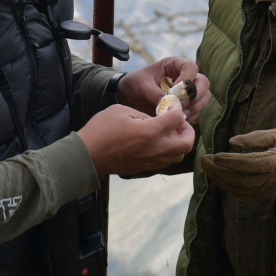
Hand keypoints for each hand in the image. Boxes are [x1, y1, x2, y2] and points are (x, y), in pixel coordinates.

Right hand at [77, 104, 194, 176]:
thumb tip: (157, 119)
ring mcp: (151, 161)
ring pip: (178, 155)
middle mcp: (155, 149)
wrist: (88, 154)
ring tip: (169, 133)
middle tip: (178, 123)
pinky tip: (158, 142)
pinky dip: (169, 151)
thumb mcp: (122, 110)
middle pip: (186, 143)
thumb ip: (144, 114)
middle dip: (187, 131)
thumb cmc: (102, 129)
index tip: (171, 107)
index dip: (177, 110)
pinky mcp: (145, 168)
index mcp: (150, 132)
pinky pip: (166, 161)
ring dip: (179, 143)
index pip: (178, 119)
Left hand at [117, 56, 210, 122]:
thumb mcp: (140, 85)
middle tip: (182, 105)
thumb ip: (153, 92)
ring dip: (195, 107)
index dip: (187, 79)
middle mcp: (184, 77)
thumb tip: (168, 103)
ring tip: (180, 114)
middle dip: (196, 95)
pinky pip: (197, 112)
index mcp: (173, 65)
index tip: (176, 91)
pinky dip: (191, 117)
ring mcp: (187, 92)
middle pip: (203, 82)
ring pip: (204, 97)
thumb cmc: (134, 84)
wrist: (129, 97)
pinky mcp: (186, 106)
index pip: (190, 67)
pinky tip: (178, 121)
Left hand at [200, 128, 275, 200]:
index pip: (249, 165)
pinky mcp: (264, 196)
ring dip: (220, 180)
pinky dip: (228, 187)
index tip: (215, 156)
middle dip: (219, 171)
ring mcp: (267, 191)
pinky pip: (242, 195)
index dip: (230, 162)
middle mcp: (270, 180)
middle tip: (204, 160)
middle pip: (240, 180)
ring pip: (239, 189)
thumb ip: (255, 138)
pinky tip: (218, 177)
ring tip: (207, 168)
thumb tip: (232, 141)